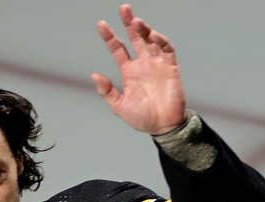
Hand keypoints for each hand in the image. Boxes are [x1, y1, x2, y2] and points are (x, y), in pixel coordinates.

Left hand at [92, 4, 185, 134]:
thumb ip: (107, 92)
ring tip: (136, 21)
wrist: (163, 126)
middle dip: (128, 24)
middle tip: (123, 8)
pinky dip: (161, 41)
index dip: (110, 37)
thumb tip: (94, 75)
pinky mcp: (170, 68)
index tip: (101, 25)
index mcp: (129, 73)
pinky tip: (153, 36)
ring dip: (144, 30)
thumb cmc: (142, 118)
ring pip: (150, 41)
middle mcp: (143, 65)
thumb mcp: (119, 107)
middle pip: (135, 38)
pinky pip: (166, 50)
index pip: (118, 50)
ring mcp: (157, 64)